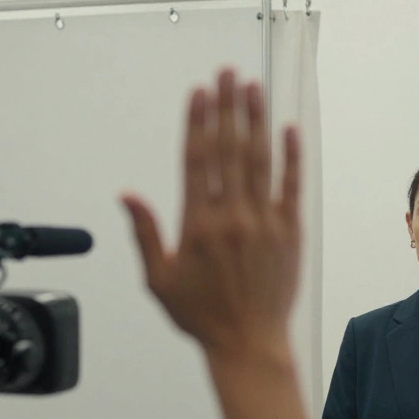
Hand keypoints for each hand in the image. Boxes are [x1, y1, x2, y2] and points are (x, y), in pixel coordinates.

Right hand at [123, 69, 300, 359]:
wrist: (249, 344)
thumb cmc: (203, 317)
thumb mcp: (160, 279)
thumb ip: (145, 233)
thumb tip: (127, 196)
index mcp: (198, 226)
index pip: (197, 161)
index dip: (197, 122)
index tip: (199, 93)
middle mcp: (232, 218)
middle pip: (228, 150)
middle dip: (226, 108)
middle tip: (226, 74)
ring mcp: (263, 223)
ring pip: (259, 160)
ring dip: (256, 120)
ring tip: (253, 87)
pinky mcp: (289, 233)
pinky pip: (290, 186)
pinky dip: (291, 157)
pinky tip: (288, 130)